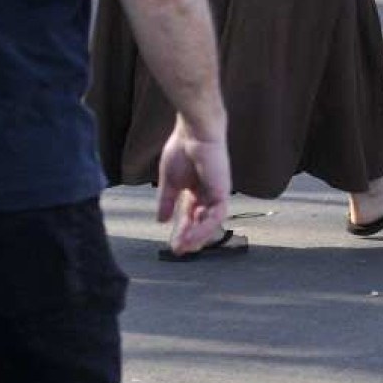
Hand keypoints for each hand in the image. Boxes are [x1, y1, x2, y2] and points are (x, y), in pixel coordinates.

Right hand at [156, 117, 231, 255]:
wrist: (193, 132)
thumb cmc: (182, 149)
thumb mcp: (169, 181)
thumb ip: (167, 201)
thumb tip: (160, 221)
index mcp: (195, 189)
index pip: (190, 215)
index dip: (182, 230)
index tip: (173, 245)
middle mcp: (208, 193)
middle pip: (201, 221)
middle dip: (190, 237)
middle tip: (179, 250)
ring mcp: (217, 192)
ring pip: (210, 222)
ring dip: (197, 236)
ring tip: (183, 246)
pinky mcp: (222, 191)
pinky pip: (216, 215)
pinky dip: (204, 227)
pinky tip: (191, 235)